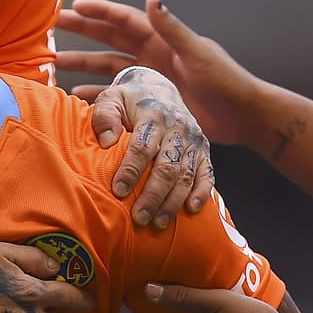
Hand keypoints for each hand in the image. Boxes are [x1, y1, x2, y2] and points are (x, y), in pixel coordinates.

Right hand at [58, 0, 262, 147]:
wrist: (243, 115)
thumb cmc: (227, 82)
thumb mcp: (198, 53)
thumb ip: (172, 28)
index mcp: (162, 40)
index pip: (125, 19)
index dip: (100, 11)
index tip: (75, 4)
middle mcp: (153, 56)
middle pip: (110, 39)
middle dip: (83, 31)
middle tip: (54, 26)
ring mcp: (152, 78)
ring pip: (109, 67)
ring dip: (84, 64)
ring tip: (56, 64)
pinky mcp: (153, 101)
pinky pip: (119, 95)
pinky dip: (99, 94)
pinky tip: (80, 98)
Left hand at [93, 66, 212, 228]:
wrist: (160, 89)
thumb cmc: (130, 100)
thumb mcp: (112, 98)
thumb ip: (104, 116)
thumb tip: (106, 142)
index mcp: (154, 114)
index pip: (143, 147)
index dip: (131, 170)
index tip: (118, 191)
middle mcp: (178, 128)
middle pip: (167, 167)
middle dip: (153, 195)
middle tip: (139, 218)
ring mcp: (193, 140)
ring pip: (186, 175)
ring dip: (173, 202)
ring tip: (158, 223)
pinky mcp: (204, 150)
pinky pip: (207, 173)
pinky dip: (202, 192)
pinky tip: (192, 209)